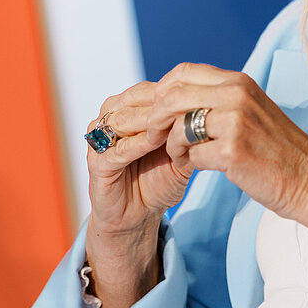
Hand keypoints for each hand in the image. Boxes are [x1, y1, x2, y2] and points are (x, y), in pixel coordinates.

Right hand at [81, 81, 196, 307]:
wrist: (137, 216)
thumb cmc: (158, 180)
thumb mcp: (180, 155)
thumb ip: (189, 135)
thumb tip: (212, 114)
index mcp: (130, 109)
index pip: (152, 90)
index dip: (175, 93)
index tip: (201, 97)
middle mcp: (112, 118)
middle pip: (136, 100)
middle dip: (162, 104)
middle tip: (189, 107)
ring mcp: (100, 139)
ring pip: (124, 119)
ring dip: (149, 121)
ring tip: (173, 124)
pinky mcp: (96, 163)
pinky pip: (116, 149)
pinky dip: (136, 143)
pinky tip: (155, 142)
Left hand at [144, 62, 307, 232]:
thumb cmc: (276, 149)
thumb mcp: (250, 110)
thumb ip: (218, 98)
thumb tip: (174, 96)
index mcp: (238, 81)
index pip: (182, 72)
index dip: (161, 92)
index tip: (158, 113)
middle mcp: (236, 94)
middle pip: (171, 96)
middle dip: (154, 120)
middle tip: (155, 137)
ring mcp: (235, 122)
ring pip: (177, 126)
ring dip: (171, 145)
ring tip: (180, 155)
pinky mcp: (233, 150)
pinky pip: (191, 154)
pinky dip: (188, 163)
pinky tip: (196, 166)